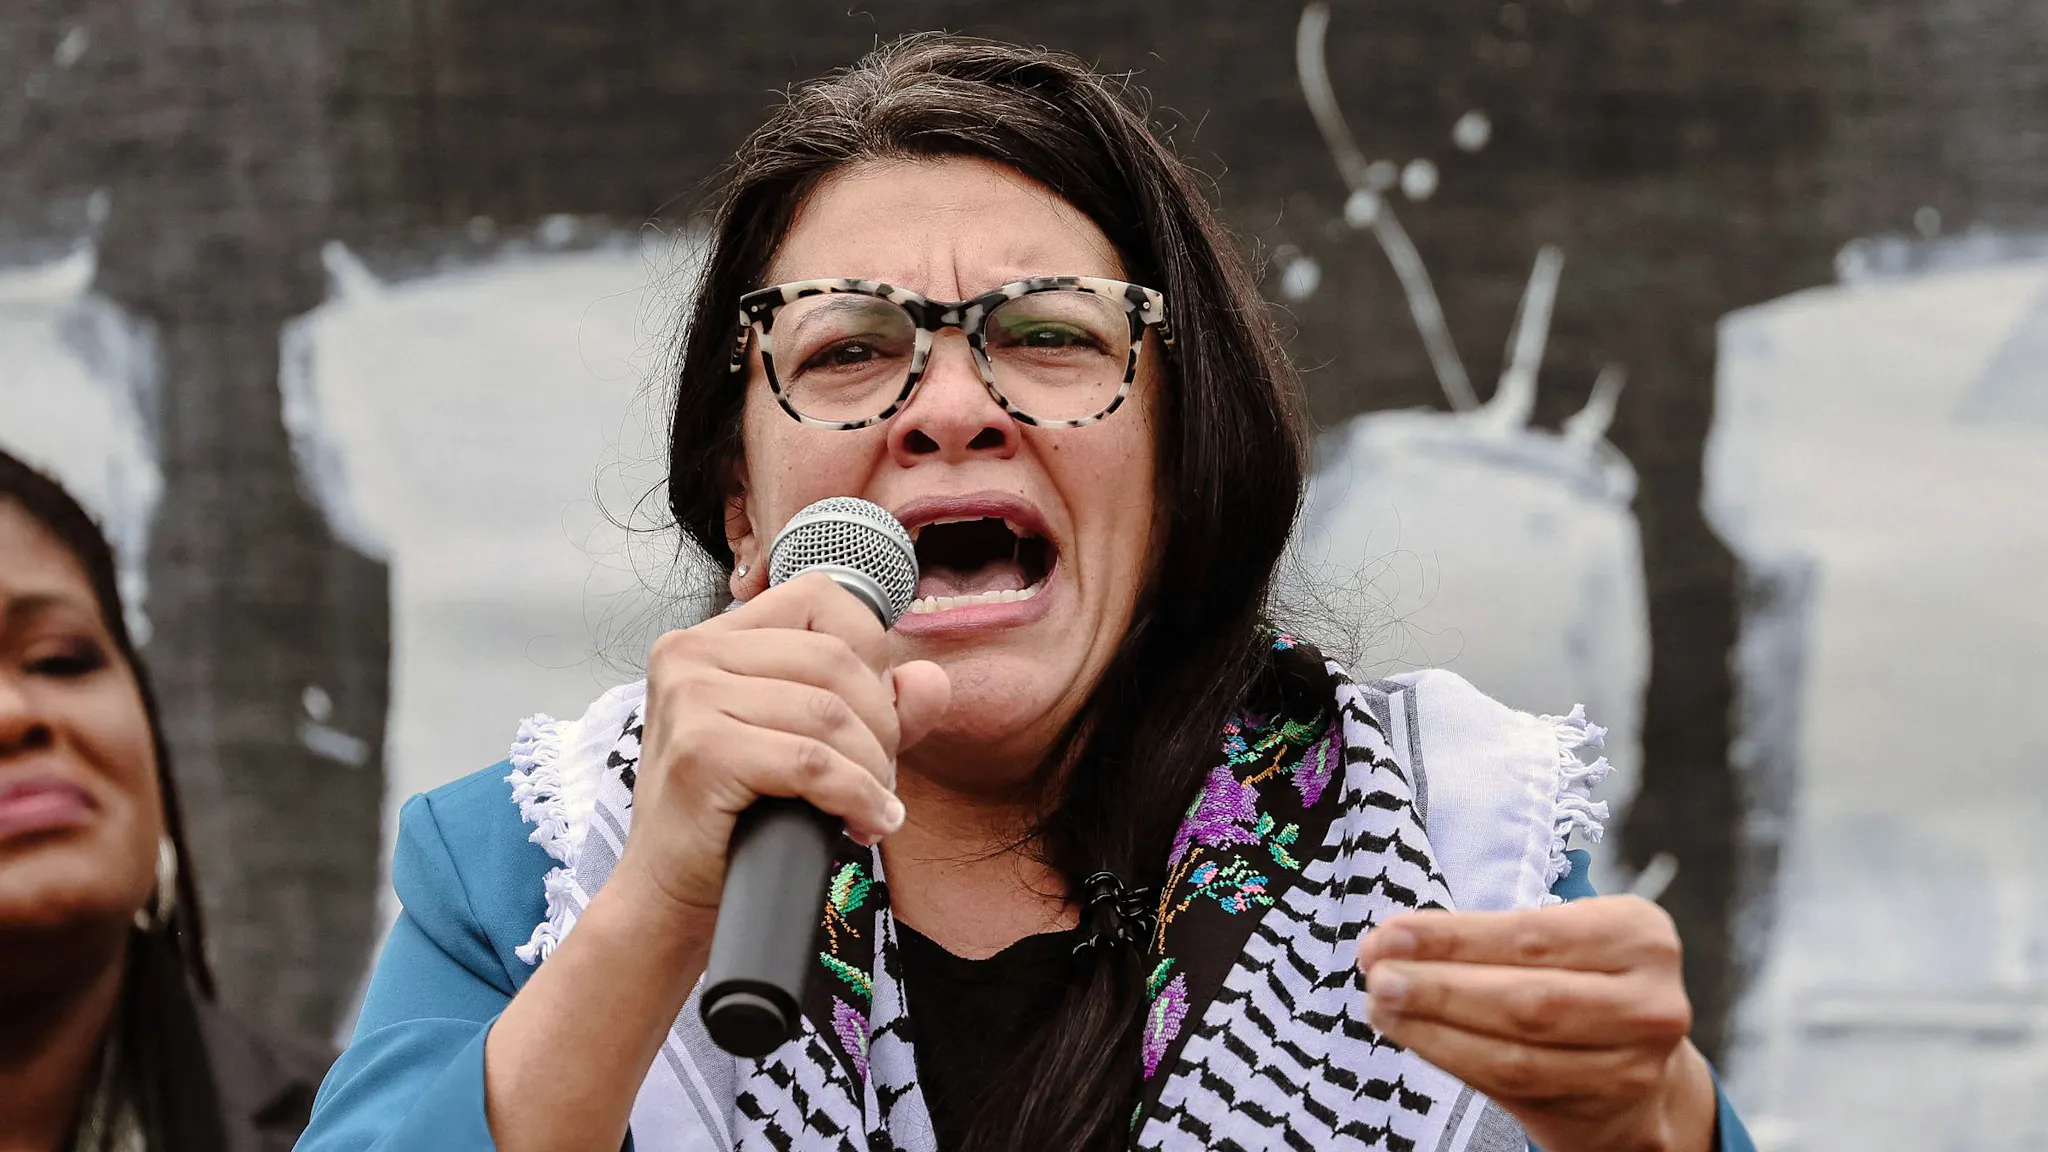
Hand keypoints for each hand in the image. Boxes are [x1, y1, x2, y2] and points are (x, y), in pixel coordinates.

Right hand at [614, 572, 951, 923]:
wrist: (672, 893)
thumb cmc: (735, 816)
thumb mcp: (809, 744)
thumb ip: (875, 707)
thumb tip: (930, 680)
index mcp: (712, 638)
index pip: (821, 598)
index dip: (870, 652)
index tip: (874, 715)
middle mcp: (691, 653)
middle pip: (834, 658)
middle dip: (879, 723)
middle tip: (880, 777)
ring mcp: (690, 697)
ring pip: (828, 713)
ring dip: (871, 768)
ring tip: (873, 806)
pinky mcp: (702, 749)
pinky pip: (812, 762)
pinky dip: (855, 795)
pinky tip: (865, 823)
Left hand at [1355, 896, 1717, 1151]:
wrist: (1640, 1070)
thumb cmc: (1581, 982)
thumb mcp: (1562, 937)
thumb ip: (1487, 937)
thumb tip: (1391, 941)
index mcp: (1640, 936)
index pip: (1532, 935)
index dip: (1454, 938)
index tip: (1391, 935)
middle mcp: (1649, 1003)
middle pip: (1526, 999)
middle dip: (1439, 987)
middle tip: (1379, 976)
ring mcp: (1634, 1067)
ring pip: (1515, 1053)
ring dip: (1434, 1029)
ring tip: (1382, 1007)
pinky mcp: (1603, 1112)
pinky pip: (1511, 1088)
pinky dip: (1452, 1059)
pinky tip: (1413, 1037)